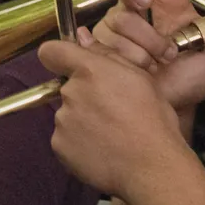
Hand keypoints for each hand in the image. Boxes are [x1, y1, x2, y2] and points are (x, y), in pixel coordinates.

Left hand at [35, 32, 194, 198]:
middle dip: (85, 96)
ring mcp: (62, 121)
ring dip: (83, 121)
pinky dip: (79, 143)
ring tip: (110, 135)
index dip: (58, 57)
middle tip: (111, 112)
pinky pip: (66, 139)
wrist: (151, 167)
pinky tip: (102, 150)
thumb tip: (83, 38)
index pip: (51, 52)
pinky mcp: (59, 146)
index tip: (67, 65)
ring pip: (68, 114)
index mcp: (90, 71)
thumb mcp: (142, 79)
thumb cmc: (153, 121)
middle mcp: (70, 93)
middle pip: (68, 88)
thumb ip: (108, 56)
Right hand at [90, 0, 204, 115]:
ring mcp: (117, 26)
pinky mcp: (100, 47)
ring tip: (158, 62)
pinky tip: (136, 68)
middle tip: (146, 4)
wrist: (170, 108)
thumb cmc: (190, 79)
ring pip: (120, 19)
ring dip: (143, 44)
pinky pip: (106, 42)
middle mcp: (139, 8)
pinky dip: (127, 57)